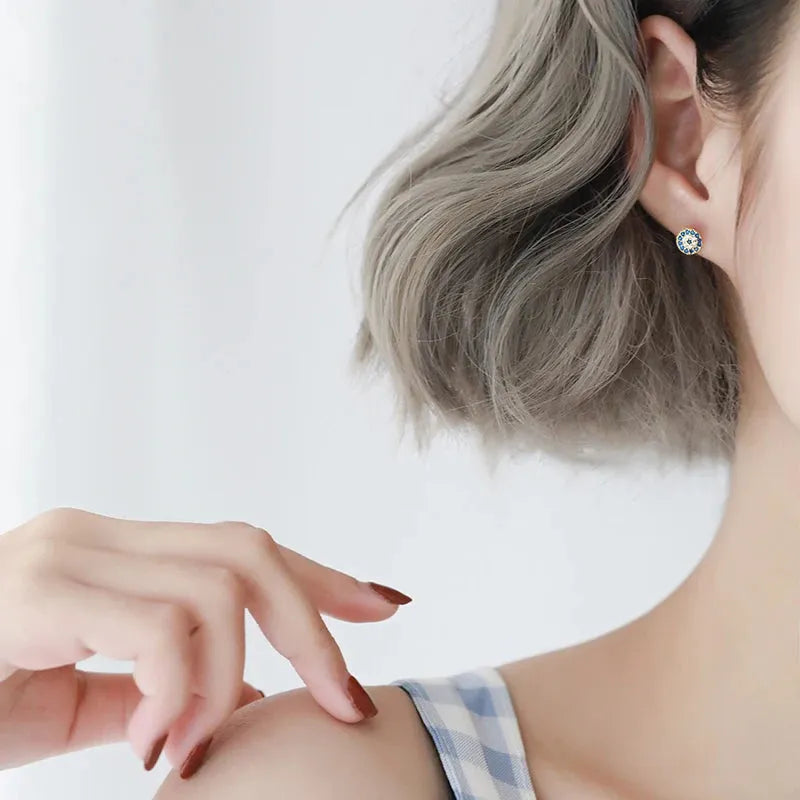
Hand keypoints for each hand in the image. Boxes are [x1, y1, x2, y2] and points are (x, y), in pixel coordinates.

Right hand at [0, 507, 410, 775]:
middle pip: (248, 552)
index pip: (241, 547)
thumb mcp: (77, 704)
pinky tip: (156, 744)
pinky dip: (182, 691)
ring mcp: (66, 554)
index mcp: (112, 554)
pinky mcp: (38, 589)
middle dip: (315, 620)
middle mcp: (95, 536)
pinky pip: (158, 629)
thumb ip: (157, 693)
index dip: (320, 575)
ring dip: (230, 678)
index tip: (380, 605)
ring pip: (215, 589)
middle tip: (344, 697)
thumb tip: (238, 705)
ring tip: (190, 747)